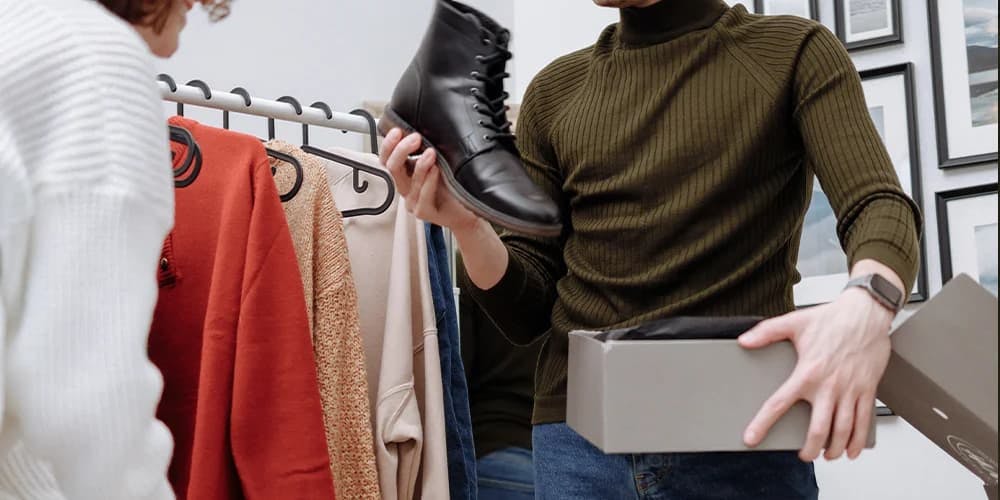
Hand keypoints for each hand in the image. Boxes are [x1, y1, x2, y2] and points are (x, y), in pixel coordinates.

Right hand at [380, 128, 479, 233]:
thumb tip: (424, 127)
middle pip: (392, 168)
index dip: (388, 145)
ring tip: (431, 152)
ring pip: (409, 181)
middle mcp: (406, 187)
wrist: (468, 210)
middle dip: (401, 150)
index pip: (386, 158)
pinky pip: (423, 196)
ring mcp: (413, 201)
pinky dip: (429, 181)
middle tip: (415, 138)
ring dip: (420, 165)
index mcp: (405, 173)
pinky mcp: (423, 212)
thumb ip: (427, 150)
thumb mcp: (438, 162)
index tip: (397, 131)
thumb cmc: (452, 186)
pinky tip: (436, 171)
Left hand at [739, 288, 893, 461]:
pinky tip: (852, 449)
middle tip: (804, 455)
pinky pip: (864, 421)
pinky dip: (858, 440)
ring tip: (827, 455)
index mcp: (806, 372)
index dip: (763, 424)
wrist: (866, 313)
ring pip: (842, 430)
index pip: (779, 404)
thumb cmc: (832, 318)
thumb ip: (766, 333)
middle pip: (817, 429)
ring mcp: (850, 390)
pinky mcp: (867, 389)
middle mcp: (828, 386)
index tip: (752, 438)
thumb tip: (744, 341)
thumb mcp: (793, 322)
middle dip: (809, 449)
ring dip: (834, 449)